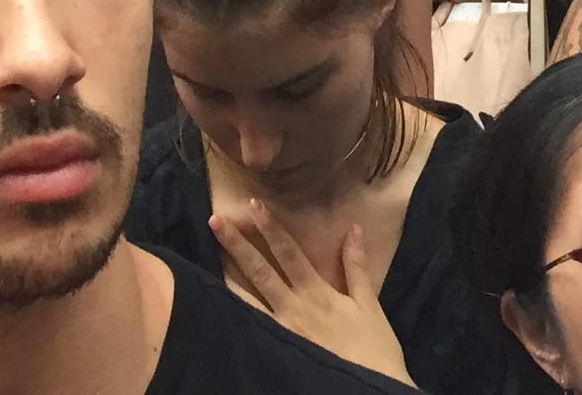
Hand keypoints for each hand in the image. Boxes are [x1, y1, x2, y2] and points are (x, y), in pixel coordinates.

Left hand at [208, 202, 410, 382]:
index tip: (253, 205)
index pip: (288, 253)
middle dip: (237, 245)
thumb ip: (357, 267)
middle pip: (260, 271)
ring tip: (208, 258)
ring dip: (228, 277)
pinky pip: (250, 329)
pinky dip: (234, 315)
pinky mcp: (276, 352)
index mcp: (317, 293)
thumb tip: (354, 228)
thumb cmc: (373, 350)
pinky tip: (218, 305)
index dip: (270, 227)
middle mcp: (293, 309)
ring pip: (247, 301)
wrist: (366, 392)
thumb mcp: (369, 305)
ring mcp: (281, 333)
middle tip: (216, 220)